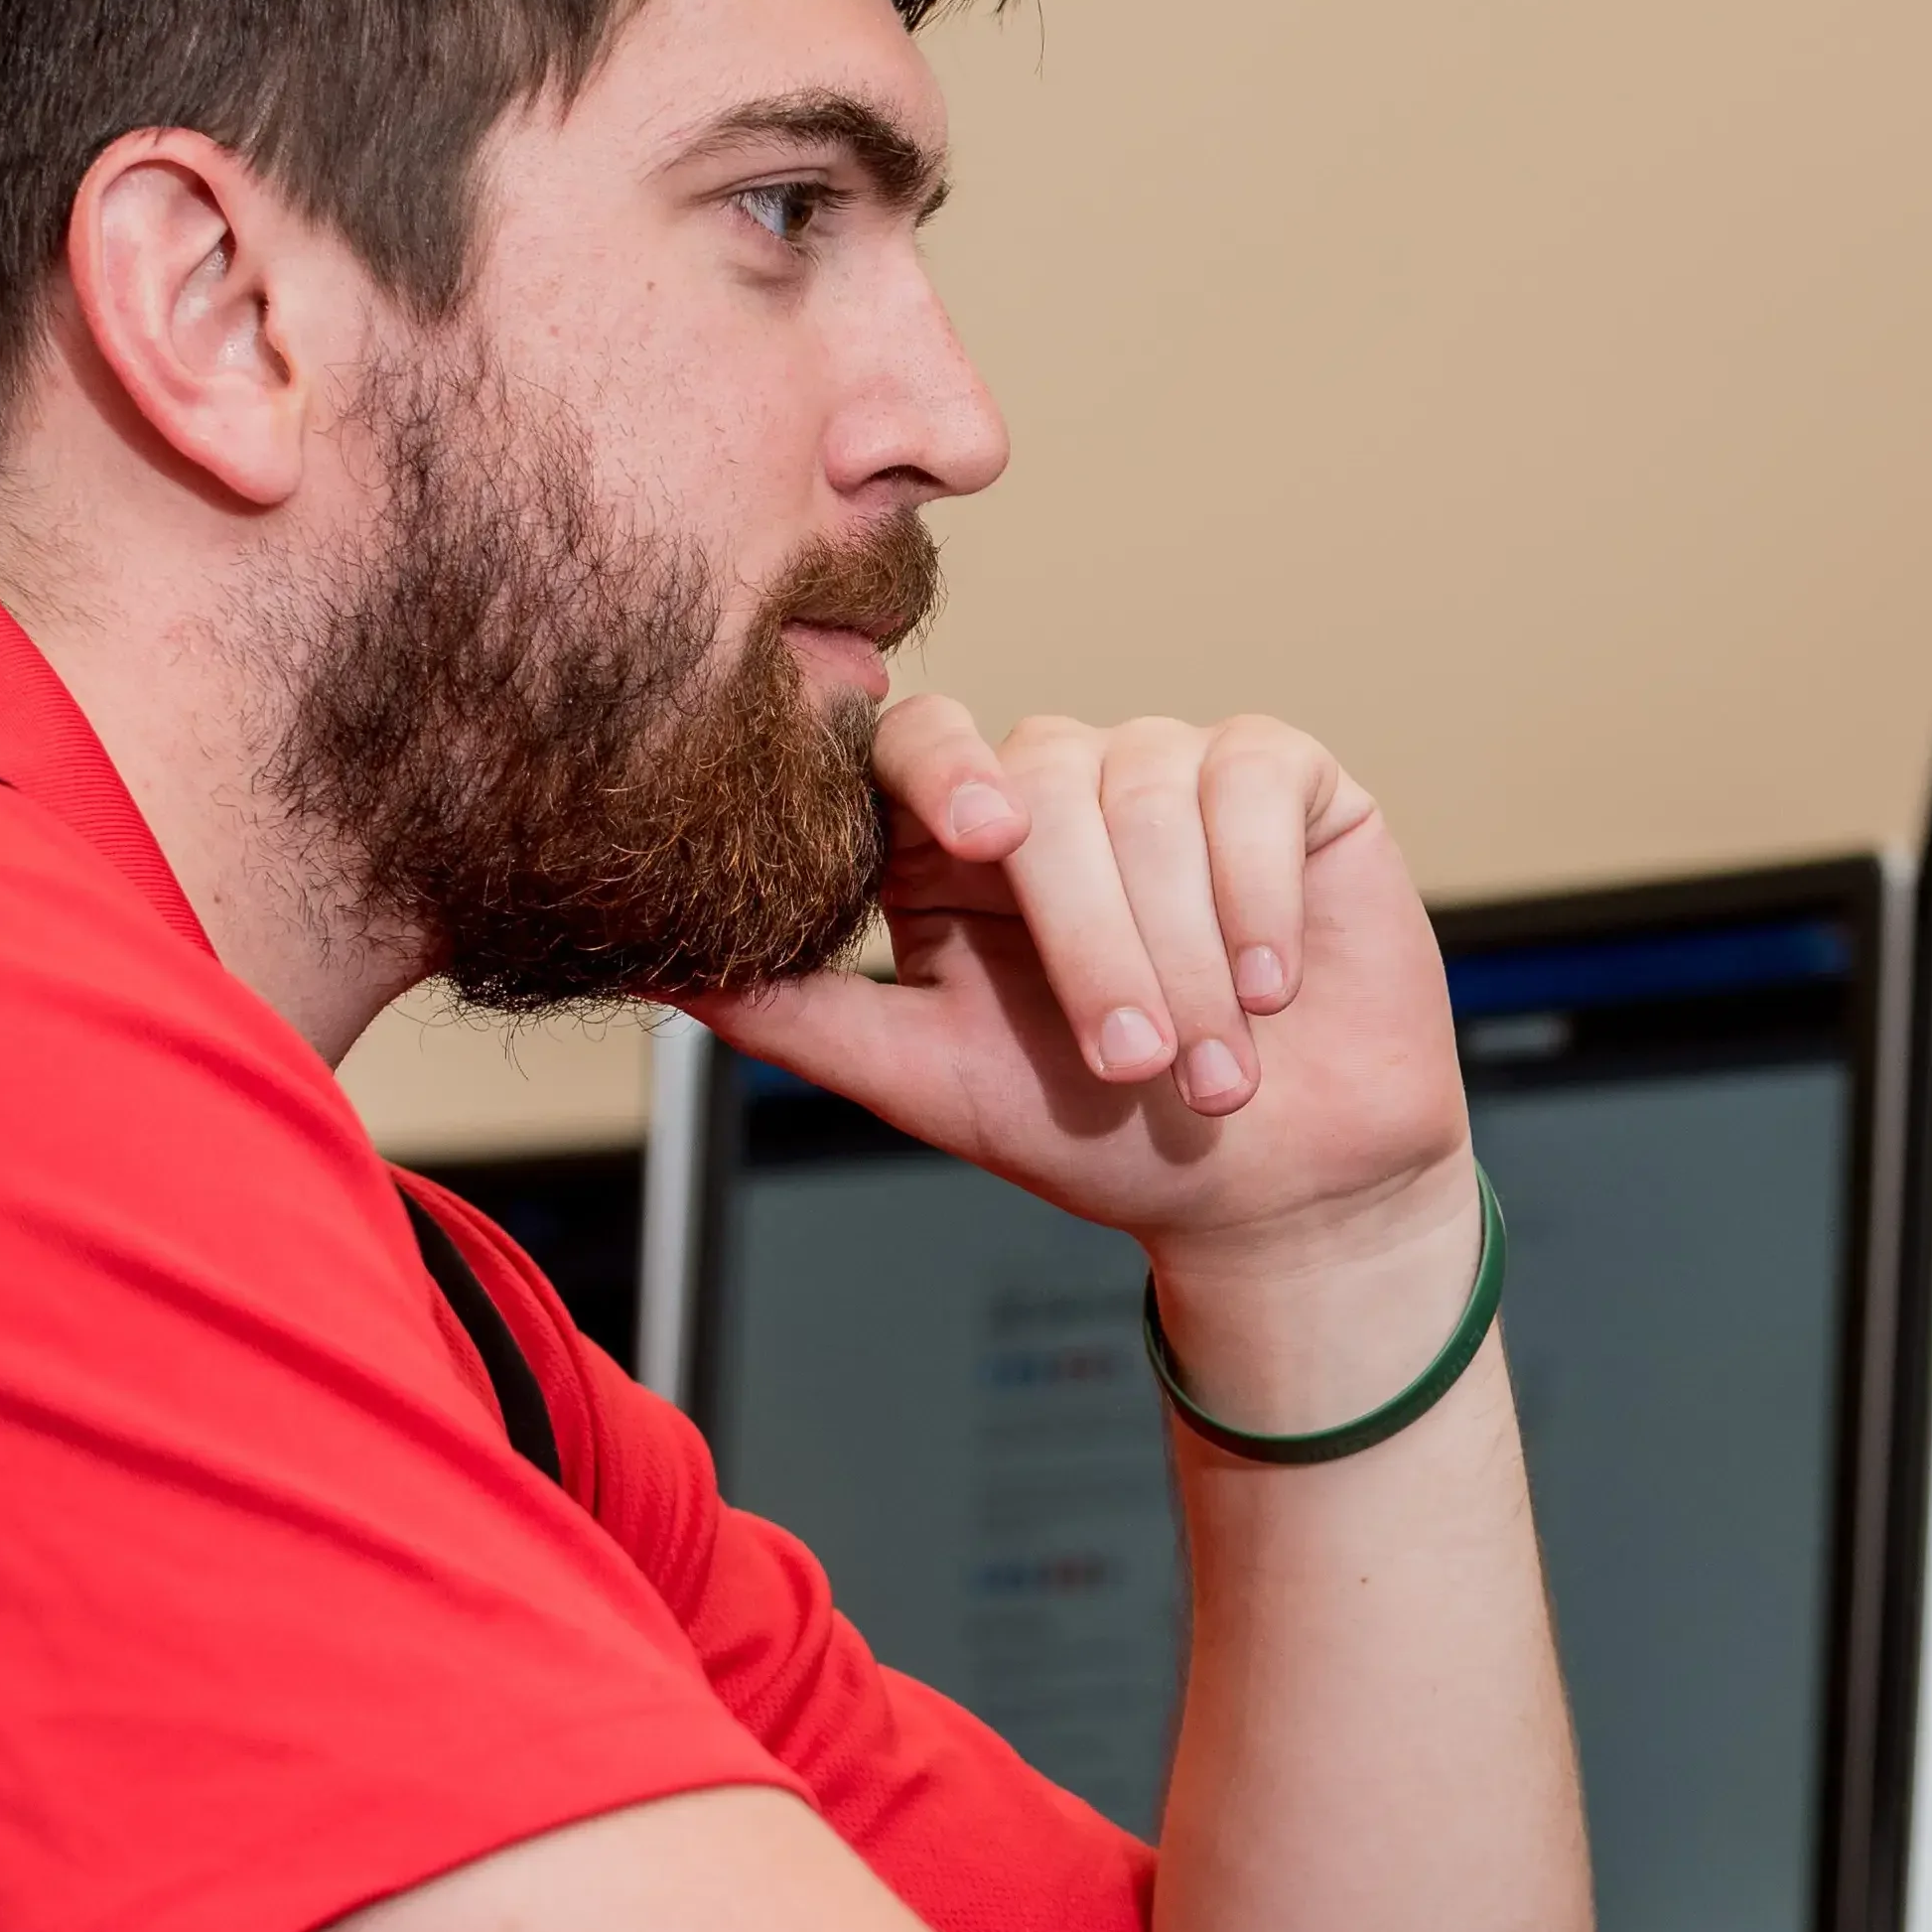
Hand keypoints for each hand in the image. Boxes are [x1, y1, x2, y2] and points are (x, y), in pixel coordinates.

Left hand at [694, 704, 1472, 1290]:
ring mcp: (1170, 769)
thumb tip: (651, 963)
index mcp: (953, 844)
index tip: (976, 838)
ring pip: (1151, 793)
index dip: (941, 771)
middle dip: (1094, 940)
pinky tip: (1270, 982)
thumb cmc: (1098, 1139)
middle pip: (1048, 784)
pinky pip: (1253, 781)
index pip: (915, 742)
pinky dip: (1259, 893)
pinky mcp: (1280, 779)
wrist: (1276, 1189)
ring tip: (1213, 1069)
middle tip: (1129, 1067)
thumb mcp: (930, 1083)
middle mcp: (1056, 785)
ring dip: (1186, 952)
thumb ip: (797, 1016)